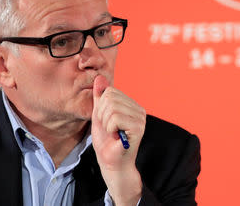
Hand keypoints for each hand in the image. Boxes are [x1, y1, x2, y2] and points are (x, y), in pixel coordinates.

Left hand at [92, 75, 145, 204]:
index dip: (101, 107)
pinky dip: (110, 128)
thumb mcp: (99, 115)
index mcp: (131, 105)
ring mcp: (140, 118)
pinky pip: (115, 118)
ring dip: (106, 123)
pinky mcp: (138, 127)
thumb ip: (100, 97)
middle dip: (102, 115)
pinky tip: (117, 136)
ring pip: (112, 107)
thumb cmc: (106, 142)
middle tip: (109, 129)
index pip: (110, 91)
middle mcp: (139, 109)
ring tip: (113, 133)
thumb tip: (100, 77)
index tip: (106, 122)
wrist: (111, 163)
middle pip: (110, 98)